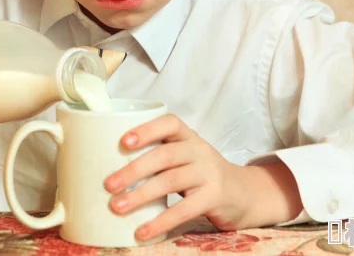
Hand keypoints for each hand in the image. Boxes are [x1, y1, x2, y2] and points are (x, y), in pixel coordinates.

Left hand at [104, 114, 302, 240]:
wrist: (245, 194)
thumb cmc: (201, 173)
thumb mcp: (184, 157)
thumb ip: (159, 155)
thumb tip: (109, 164)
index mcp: (188, 136)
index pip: (168, 124)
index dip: (146, 130)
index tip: (122, 142)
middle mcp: (199, 150)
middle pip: (163, 156)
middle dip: (133, 170)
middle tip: (108, 184)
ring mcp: (209, 173)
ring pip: (170, 181)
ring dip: (140, 195)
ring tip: (117, 206)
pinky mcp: (215, 198)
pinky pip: (184, 210)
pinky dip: (160, 221)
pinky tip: (142, 230)